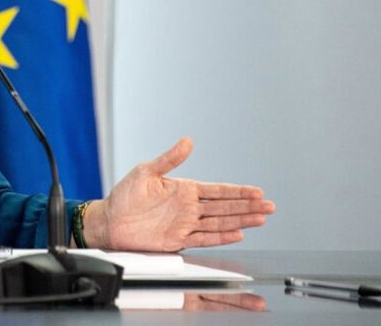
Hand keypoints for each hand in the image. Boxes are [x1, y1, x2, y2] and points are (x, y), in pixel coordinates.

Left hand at [82, 137, 275, 251]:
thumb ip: (169, 159)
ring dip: (241, 221)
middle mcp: (188, 207)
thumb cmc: (125, 195)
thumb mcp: (146, 171)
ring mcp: (185, 224)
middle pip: (225, 207)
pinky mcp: (178, 239)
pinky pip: (205, 238)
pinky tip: (237, 234)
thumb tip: (188, 141)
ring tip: (261, 219)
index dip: (238, 191)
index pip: (217, 190)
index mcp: (183, 189)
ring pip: (220, 223)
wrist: (110, 221)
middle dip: (248, 206)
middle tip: (270, 207)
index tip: (257, 192)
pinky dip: (221, 237)